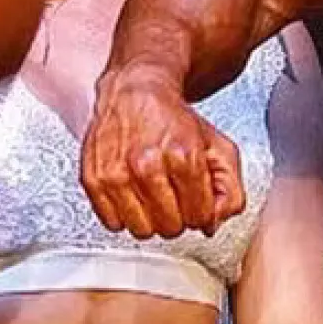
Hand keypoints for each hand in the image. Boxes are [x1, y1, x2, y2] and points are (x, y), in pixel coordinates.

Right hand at [81, 69, 244, 237]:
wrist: (135, 93)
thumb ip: (229, 189)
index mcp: (183, 156)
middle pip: (171, 227)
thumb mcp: (219, 147)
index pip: (200, 215)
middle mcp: (146, 165)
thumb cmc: (175, 121)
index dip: (203, 211)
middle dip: (179, 216)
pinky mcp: (92, 179)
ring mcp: (116, 173)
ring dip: (151, 218)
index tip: (198, 199)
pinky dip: (126, 214)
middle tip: (176, 195)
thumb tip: (213, 224)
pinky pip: (113, 224)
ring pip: (142, 230)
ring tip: (155, 194)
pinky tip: (134, 193)